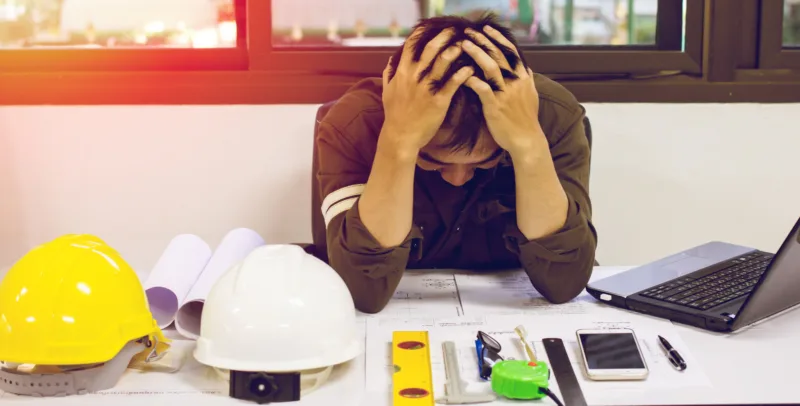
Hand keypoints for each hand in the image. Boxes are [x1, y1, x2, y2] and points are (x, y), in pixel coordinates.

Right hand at [381, 28, 473, 151]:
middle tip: (454, 31)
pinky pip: (453, 83)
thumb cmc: (395, 115)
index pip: (411, 46)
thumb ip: (389, 74)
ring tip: (464, 45)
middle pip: (430, 49)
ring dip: (455, 50)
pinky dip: (463, 73)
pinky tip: (470, 68)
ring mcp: (427, 88)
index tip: (430, 28)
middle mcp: (414, 77)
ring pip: (442, 62)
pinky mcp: (439, 101)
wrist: (400, 137)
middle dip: (443, 37)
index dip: (422, 34)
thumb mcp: (387, 92)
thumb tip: (390, 61)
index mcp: (402, 73)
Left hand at [461, 25, 543, 157]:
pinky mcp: (495, 105)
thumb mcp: (531, 96)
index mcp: (523, 78)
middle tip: (469, 32)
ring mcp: (506, 93)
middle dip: (484, 41)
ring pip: (491, 67)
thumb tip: (525, 68)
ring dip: (477, 53)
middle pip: (499, 55)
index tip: (487, 29)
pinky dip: (472, 79)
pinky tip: (462, 73)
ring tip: (464, 44)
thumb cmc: (526, 120)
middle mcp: (516, 82)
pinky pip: (482, 88)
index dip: (498, 39)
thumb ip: (527, 80)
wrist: (526, 140)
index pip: (511, 52)